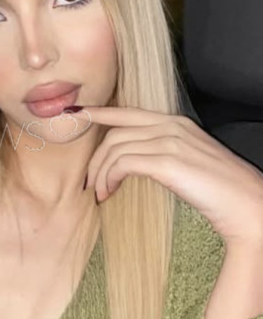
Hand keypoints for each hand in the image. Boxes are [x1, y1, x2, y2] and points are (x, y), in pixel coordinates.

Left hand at [80, 106, 262, 248]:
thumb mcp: (188, 164)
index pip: (128, 112)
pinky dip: (110, 178)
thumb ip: (164, 155)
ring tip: (100, 193)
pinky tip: (109, 193)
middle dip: (95, 157)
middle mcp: (172, 126)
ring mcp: (171, 141)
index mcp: (177, 123)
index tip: (74, 114)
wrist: (248, 206)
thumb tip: (134, 165)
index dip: (98, 112)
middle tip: (89, 182)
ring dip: (100, 173)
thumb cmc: (220, 191)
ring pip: (115, 148)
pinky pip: (123, 163)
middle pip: (115, 132)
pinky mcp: (168, 161)